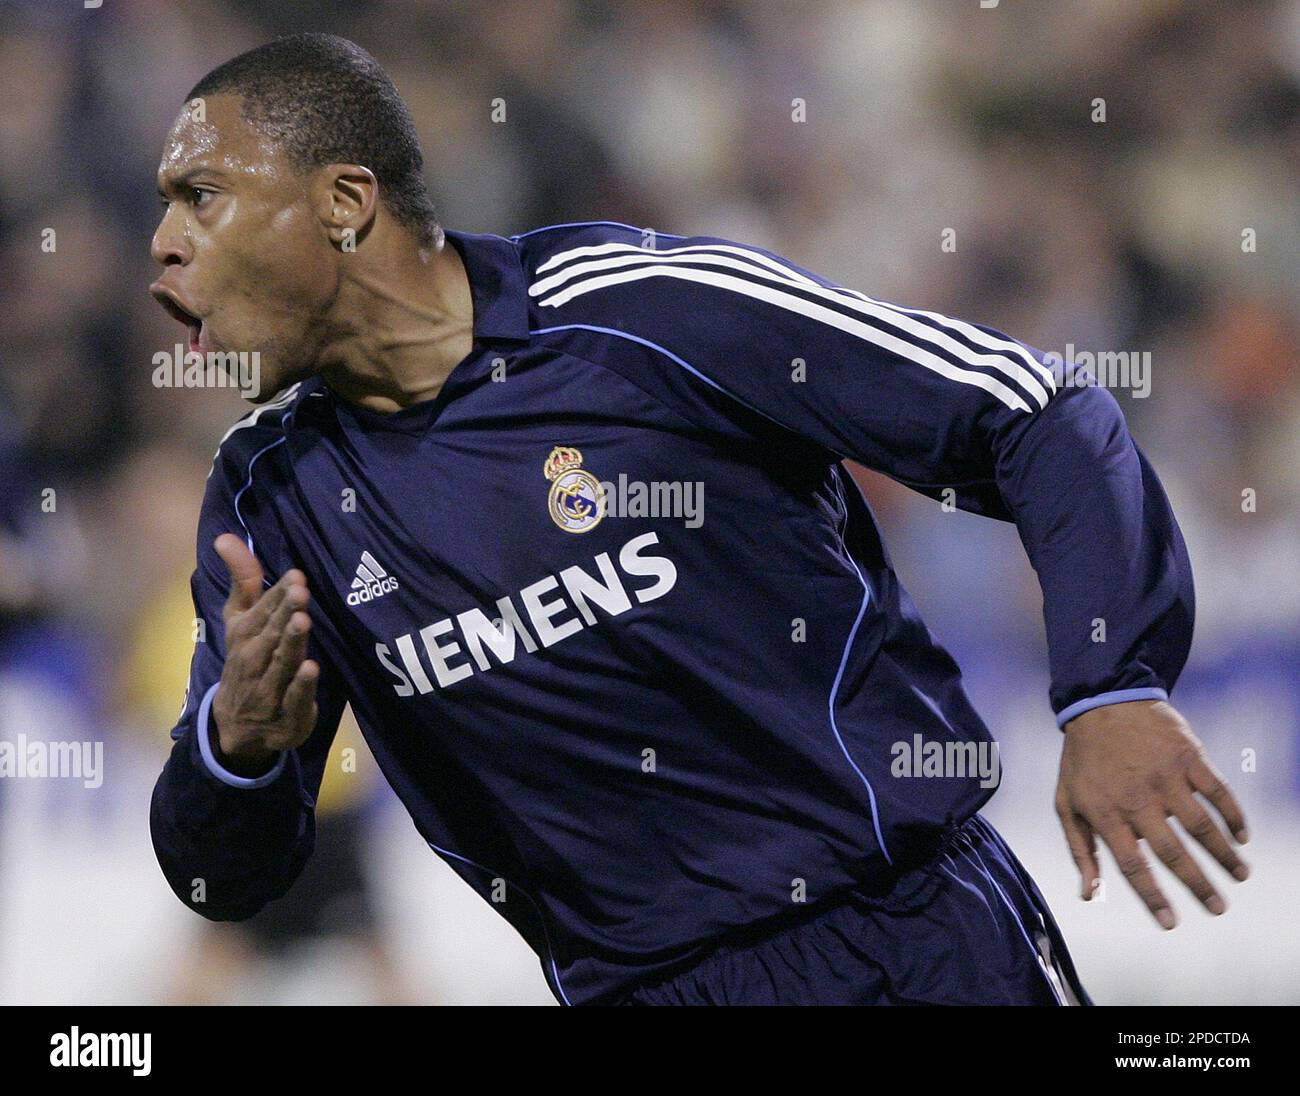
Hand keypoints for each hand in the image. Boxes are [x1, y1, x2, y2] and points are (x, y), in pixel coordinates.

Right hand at [209, 533, 318, 774]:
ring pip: (280, 664)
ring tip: (303, 620)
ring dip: (292, 643)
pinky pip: (293, 700)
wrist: (238, 727)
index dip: (278, 594)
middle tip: (300, 591)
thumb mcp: (240, 621)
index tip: (296, 576)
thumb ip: (243, 580)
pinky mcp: (286, 715)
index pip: (261, 611)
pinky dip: (301, 687)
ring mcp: (268, 690)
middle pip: (270, 635)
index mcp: (244, 635)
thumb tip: (224, 536)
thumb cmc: (247, 659)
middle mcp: (253, 660)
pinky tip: (312, 668)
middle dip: (284, 613)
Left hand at [1055, 699, 1248, 928]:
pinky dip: (1233, 816)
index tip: (1172, 923)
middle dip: (1199, 884)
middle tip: (1218, 908)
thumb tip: (1089, 894)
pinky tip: (1242, 837)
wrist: (1101, 703)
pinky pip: (1218, 791)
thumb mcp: (1067, 803)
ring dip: (1224, 855)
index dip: (1152, 896)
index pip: (1132, 865)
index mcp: (1106, 813)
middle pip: (1173, 852)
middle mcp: (1138, 798)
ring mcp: (1166, 776)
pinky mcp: (1188, 756)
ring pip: (1202, 825)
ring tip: (1240, 876)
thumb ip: (1080, 850)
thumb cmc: (1082, 760)